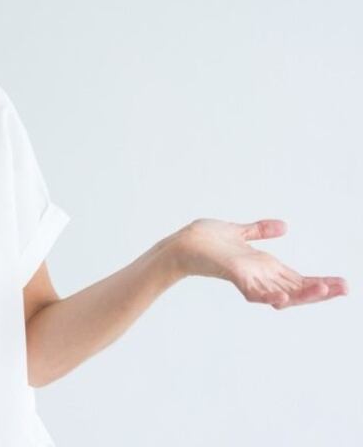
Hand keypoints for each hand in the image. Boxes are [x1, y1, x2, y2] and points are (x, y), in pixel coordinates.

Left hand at [174, 218, 348, 309]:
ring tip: (325, 290)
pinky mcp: (234, 275)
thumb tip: (284, 226)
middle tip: (345, 288)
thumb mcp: (239, 232)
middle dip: (320, 291)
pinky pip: (254, 291)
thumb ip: (260, 231)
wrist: (181, 244)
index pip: (297, 279)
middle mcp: (259, 276)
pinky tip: (283, 300)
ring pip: (280, 293)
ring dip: (303, 293)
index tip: (342, 284)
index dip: (318, 283)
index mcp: (263, 268)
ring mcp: (248, 278)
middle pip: (295, 289)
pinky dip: (268, 296)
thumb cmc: (205, 240)